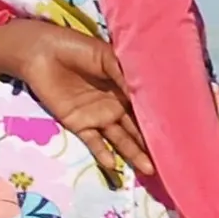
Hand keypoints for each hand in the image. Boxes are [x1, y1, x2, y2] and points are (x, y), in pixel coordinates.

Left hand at [0, 18, 154, 187]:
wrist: (40, 52)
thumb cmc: (74, 48)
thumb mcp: (104, 55)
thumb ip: (123, 73)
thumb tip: (143, 93)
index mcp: (125, 87)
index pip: (146, 107)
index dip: (159, 119)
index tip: (178, 132)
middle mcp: (115, 105)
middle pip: (137, 128)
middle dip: (152, 142)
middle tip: (170, 159)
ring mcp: (97, 116)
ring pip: (120, 139)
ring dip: (134, 154)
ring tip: (149, 169)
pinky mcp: (78, 124)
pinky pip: (93, 142)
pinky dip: (103, 153)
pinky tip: (114, 165)